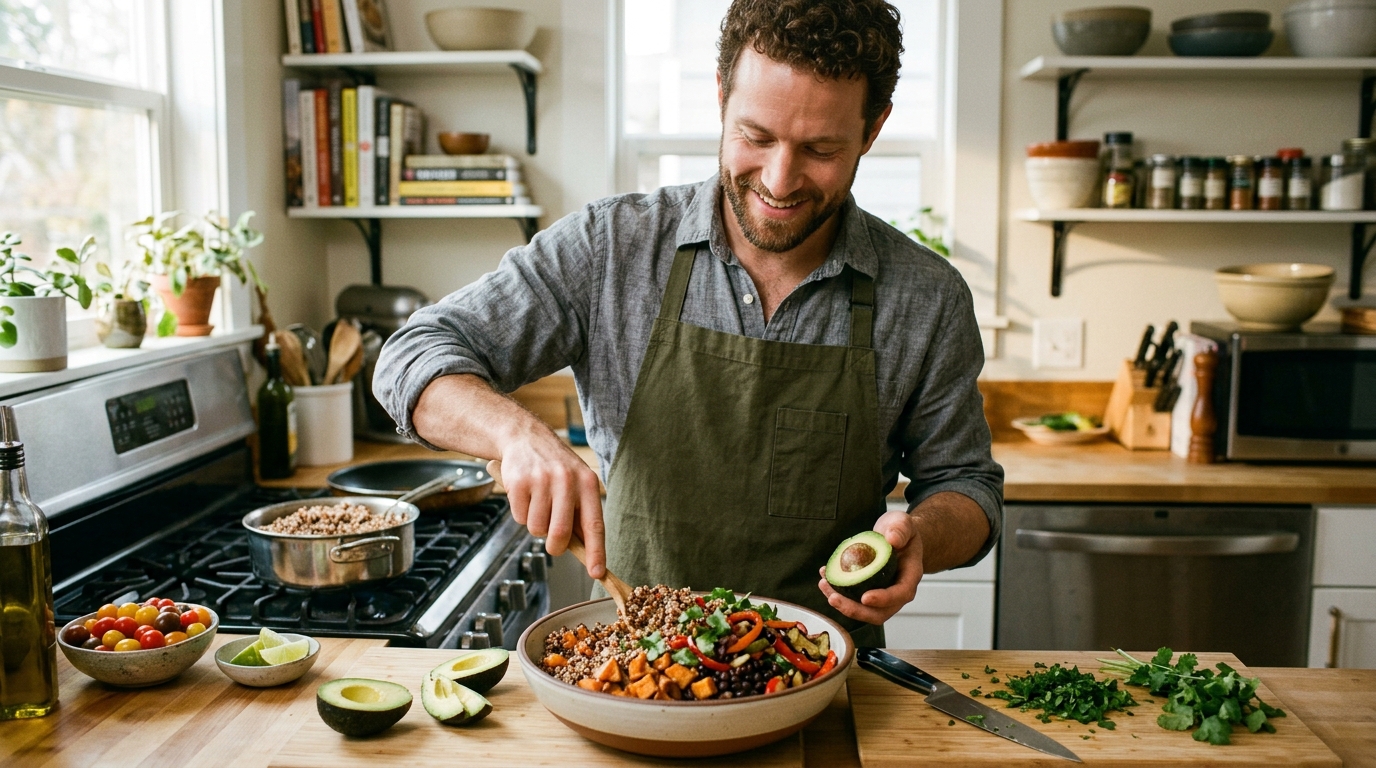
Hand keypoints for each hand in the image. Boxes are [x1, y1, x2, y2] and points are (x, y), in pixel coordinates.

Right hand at [492, 434, 605, 579]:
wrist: (525, 437)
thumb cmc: (555, 467)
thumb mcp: (577, 483)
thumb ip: (581, 514)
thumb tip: (588, 553)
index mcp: (588, 483)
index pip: (594, 525)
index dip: (596, 552)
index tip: (597, 573)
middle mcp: (567, 480)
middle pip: (561, 533)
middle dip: (555, 546)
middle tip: (553, 542)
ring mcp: (542, 480)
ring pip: (537, 528)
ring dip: (535, 525)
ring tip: (538, 503)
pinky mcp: (519, 482)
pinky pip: (519, 517)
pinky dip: (520, 513)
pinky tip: (525, 495)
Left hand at [817, 509, 922, 623]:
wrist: (895, 537)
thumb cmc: (900, 531)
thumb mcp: (903, 522)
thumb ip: (900, 529)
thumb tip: (892, 539)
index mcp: (910, 576)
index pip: (900, 594)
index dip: (883, 599)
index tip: (865, 597)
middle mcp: (897, 591)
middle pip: (879, 612)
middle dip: (855, 610)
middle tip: (834, 598)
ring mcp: (882, 595)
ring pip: (864, 610)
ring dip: (842, 604)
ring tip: (824, 585)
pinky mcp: (868, 592)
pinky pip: (853, 600)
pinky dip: (838, 593)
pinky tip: (825, 578)